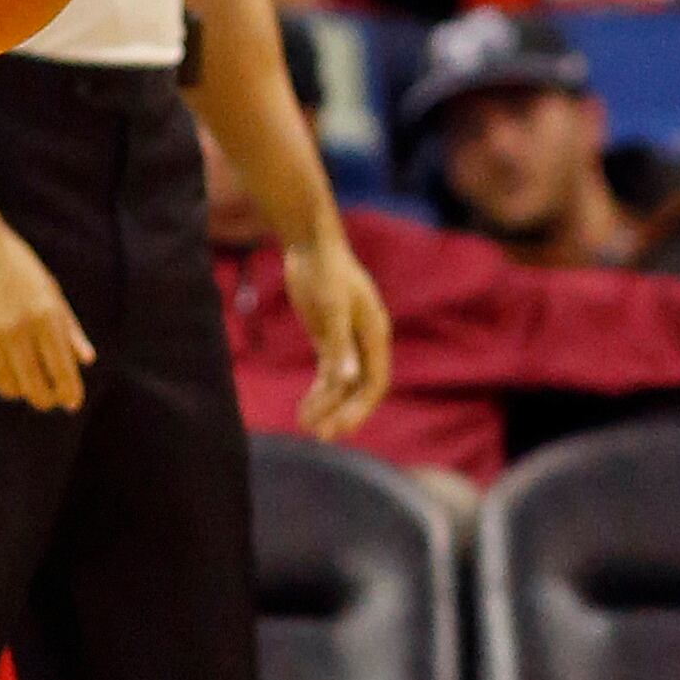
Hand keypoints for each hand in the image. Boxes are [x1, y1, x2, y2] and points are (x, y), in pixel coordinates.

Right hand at [0, 219, 93, 411]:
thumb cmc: (17, 265)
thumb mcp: (51, 291)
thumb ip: (69, 329)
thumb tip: (87, 360)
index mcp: (47, 318)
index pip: (63, 372)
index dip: (69, 394)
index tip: (71, 402)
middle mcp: (19, 330)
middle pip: (34, 389)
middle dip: (45, 400)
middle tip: (47, 399)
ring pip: (6, 387)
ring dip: (16, 390)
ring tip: (21, 379)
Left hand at [278, 227, 392, 440]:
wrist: (310, 244)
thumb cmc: (324, 271)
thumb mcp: (330, 308)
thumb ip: (339, 345)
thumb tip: (348, 379)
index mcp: (376, 335)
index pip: (375, 382)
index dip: (359, 408)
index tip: (338, 428)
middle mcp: (366, 342)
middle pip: (360, 388)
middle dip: (343, 413)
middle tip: (321, 435)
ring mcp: (348, 340)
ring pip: (342, 383)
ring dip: (327, 405)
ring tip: (305, 426)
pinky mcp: (329, 337)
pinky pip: (328, 372)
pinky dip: (318, 391)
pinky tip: (304, 407)